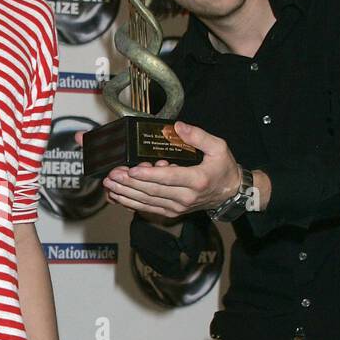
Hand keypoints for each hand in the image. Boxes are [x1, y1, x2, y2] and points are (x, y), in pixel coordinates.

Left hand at [102, 122, 239, 217]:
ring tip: (109, 185)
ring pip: (147, 201)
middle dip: (129, 183)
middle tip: (112, 175)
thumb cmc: (222, 168)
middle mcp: (185, 197)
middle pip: (152, 191)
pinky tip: (117, 196)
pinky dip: (131, 203)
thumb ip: (198, 136)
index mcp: (197, 180)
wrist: (229, 193)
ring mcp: (177, 207)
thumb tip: (178, 127)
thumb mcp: (218, 147)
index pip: (169, 178)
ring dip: (126, 194)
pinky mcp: (171, 211)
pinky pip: (148, 208)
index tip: (132, 170)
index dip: (149, 175)